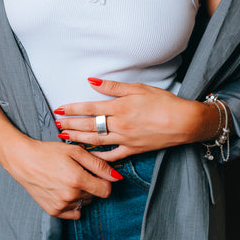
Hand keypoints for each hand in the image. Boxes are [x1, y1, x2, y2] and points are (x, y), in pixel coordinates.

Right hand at [0, 98, 122, 218]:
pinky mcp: (53, 211)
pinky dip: (72, 203)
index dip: (105, 181)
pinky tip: (63, 189)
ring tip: (67, 179)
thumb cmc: (49, 152)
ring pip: (84, 203)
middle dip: (91, 185)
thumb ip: (98, 164)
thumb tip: (117, 177)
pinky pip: (73, 212)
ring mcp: (61, 205)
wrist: (24, 161)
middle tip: (77, 172)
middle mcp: (70, 196)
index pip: (106, 190)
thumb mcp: (75, 151)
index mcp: (77, 179)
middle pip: (95, 196)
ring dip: (81, 194)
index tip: (97, 174)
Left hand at [54, 78, 209, 161]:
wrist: (184, 122)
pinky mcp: (133, 150)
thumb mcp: (138, 88)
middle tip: (56, 125)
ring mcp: (125, 139)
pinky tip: (88, 156)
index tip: (59, 110)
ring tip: (65, 138)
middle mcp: (119, 125)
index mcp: (119, 108)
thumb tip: (92, 82)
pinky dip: (99, 157)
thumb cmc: (163, 102)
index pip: (89, 108)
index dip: (72, 109)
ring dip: (78, 139)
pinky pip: (112, 156)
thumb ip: (113, 87)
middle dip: (70, 125)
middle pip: (89, 126)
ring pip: (96, 141)